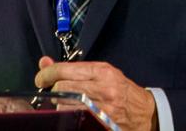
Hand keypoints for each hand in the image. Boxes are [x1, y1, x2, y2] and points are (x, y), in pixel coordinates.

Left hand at [34, 56, 157, 130]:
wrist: (145, 112)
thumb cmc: (122, 90)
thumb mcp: (102, 73)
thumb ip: (73, 69)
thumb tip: (45, 62)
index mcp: (102, 72)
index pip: (65, 70)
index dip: (47, 74)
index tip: (41, 78)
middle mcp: (103, 88)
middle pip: (62, 88)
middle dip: (54, 91)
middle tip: (55, 93)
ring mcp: (102, 108)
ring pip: (65, 106)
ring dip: (61, 105)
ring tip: (67, 104)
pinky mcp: (101, 123)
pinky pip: (75, 118)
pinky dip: (69, 115)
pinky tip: (74, 113)